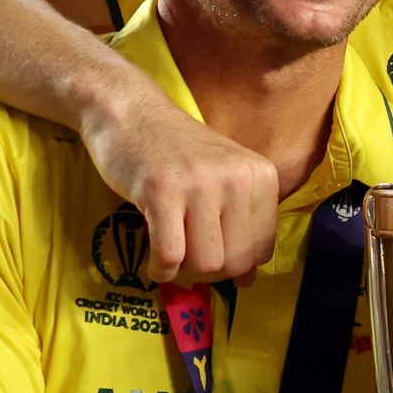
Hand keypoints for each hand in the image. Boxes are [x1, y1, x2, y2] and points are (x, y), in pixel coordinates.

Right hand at [80, 82, 279, 284]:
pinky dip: (160, 269)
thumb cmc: (177, 152)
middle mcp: (237, 178)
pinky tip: (154, 260)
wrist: (130, 112)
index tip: (211, 252)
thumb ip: (242, 226)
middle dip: (209, 273)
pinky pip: (170, 256)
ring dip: (184, 271)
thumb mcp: (224, 178)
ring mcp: (200, 184)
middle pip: (235, 262)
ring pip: (205, 264)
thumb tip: (248, 280)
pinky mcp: (161, 191)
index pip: (261, 250)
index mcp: (261, 176)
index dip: (235, 264)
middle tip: (187, 257)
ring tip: (171, 253)